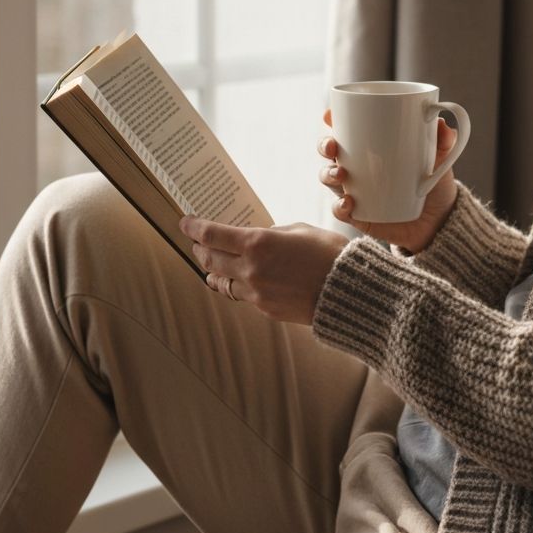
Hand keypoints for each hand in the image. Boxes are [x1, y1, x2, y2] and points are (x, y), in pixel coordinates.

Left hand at [179, 217, 348, 325]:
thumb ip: (274, 234)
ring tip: (213, 265)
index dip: (194, 228)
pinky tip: (245, 279)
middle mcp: (250, 269)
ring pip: (222, 282)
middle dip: (201, 249)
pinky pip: (244, 296)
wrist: (347, 292)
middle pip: (210, 260)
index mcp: (257, 243)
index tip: (185, 223)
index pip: (212, 235)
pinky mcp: (266, 310)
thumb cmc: (329, 253)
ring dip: (214, 271)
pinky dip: (240, 285)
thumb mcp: (300, 230)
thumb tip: (262, 238)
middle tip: (197, 243)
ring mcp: (256, 293)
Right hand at [318, 109, 458, 253]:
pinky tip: (348, 202)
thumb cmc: (433, 182)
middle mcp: (356, 166)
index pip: (344, 129)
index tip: (329, 115)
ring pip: (328, 178)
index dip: (331, 120)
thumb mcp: (441, 159)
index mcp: (369, 147)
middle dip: (324, 144)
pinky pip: (339, 210)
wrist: (438, 221)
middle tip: (333, 145)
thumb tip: (442, 125)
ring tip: (342, 174)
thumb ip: (444, 141)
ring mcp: (354, 190)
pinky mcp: (358, 215)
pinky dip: (339, 206)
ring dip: (328, 173)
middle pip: (328, 151)